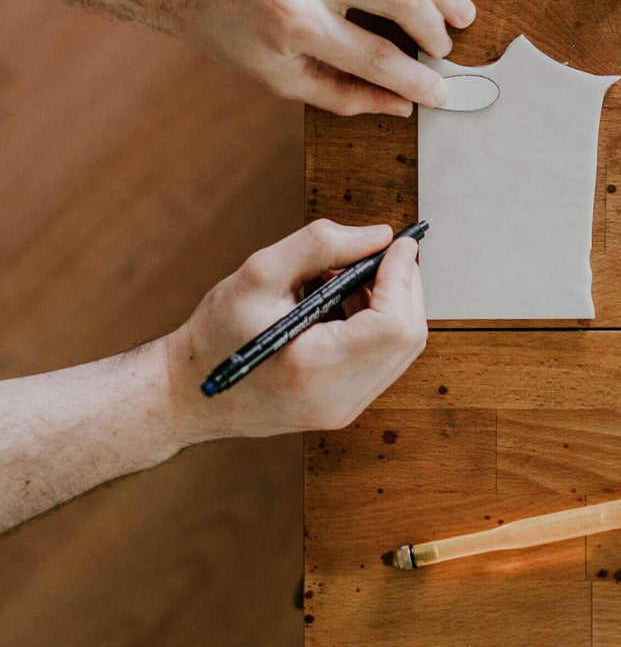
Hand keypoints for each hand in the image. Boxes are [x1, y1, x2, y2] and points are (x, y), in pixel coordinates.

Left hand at [148, 0, 475, 114]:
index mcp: (293, 22)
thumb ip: (341, 93)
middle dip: (437, 30)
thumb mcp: (271, 73)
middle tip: (448, 47)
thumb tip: (399, 105)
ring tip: (457, 9)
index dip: (418, 81)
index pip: (377, 58)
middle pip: (403, 0)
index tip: (442, 93)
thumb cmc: (217, 22)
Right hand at [165, 220, 427, 441]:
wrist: (188, 394)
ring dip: (390, 304)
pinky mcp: (343, 407)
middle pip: (407, 337)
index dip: (403, 278)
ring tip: (348, 278)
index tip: (398, 243)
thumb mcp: (259, 274)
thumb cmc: (215, 335)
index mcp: (316, 371)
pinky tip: (342, 303)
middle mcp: (338, 400)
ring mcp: (344, 409)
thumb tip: (380, 236)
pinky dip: (376, 325)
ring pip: (400, 349)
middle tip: (377, 253)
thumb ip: (321, 246)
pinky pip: (382, 360)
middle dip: (402, 287)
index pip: (393, 325)